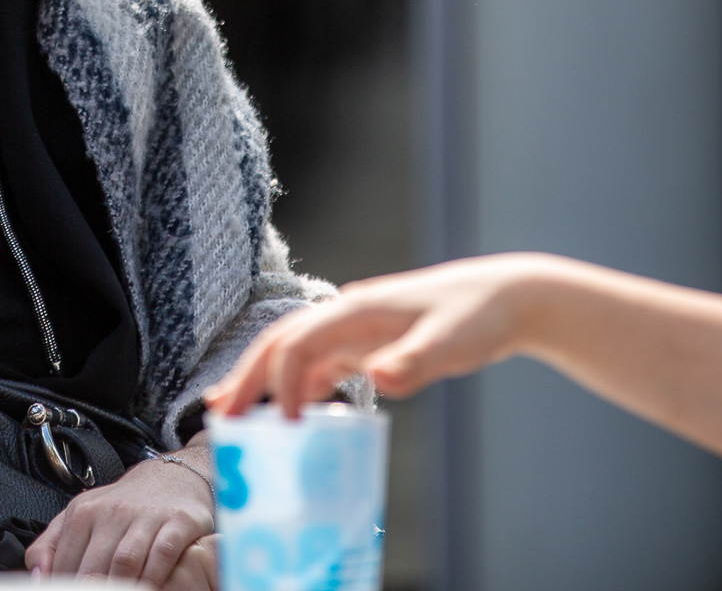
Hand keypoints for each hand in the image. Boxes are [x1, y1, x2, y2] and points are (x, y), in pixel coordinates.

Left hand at [24, 452, 213, 586]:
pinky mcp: (176, 522)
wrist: (170, 478)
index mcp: (82, 513)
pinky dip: (154, 577)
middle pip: (94, 568)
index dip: (65, 587)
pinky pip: (162, 555)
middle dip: (91, 590)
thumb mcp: (79, 515)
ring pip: (125, 562)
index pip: (65, 563)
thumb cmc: (120, 506)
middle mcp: (112, 512)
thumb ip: (50, 545)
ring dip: (120, 587)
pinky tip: (149, 588)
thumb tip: (37, 577)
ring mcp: (145, 517)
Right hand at [205, 254, 555, 415]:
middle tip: (218, 415)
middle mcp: (344, 316)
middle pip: (279, 343)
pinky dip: (292, 386)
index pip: (298, 343)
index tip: (280, 424)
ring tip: (228, 412)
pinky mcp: (362, 343)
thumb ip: (415, 361)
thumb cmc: (478, 316)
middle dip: (246, 377)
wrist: (503, 298)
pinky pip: (315, 365)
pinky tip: (282, 411)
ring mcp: (351, 329)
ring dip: (259, 380)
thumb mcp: (452, 343)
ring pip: (291, 353)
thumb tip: (380, 377)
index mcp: (355, 311)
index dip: (281, 382)